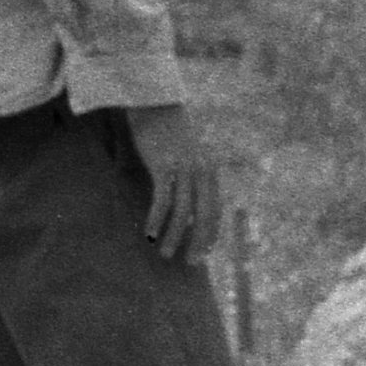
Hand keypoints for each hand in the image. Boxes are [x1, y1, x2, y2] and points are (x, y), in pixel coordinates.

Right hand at [129, 99, 224, 267]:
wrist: (154, 102)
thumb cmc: (167, 130)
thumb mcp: (185, 155)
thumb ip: (189, 177)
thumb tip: (185, 204)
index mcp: (209, 171)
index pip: (214, 210)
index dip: (210, 234)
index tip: (204, 253)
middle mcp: (201, 172)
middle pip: (204, 216)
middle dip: (198, 242)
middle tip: (190, 263)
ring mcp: (184, 169)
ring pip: (183, 212)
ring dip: (174, 236)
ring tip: (165, 253)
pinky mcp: (164, 166)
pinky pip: (163, 200)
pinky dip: (157, 220)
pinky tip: (150, 234)